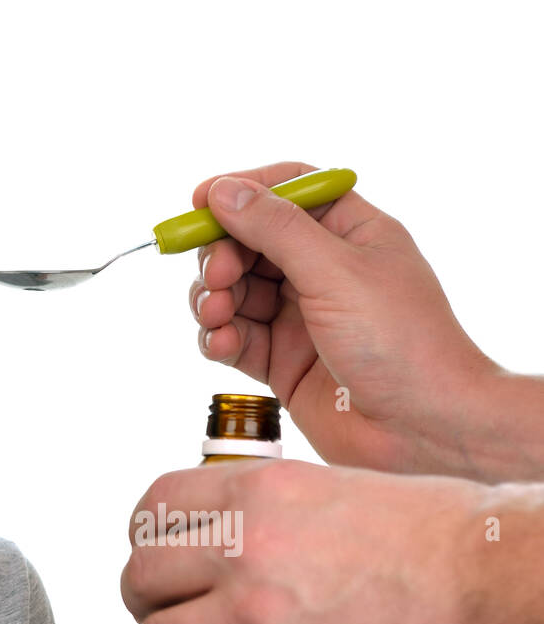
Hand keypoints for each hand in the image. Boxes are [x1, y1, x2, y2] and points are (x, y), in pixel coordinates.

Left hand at [120, 459, 530, 623]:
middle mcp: (242, 548)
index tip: (148, 557)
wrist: (490, 577)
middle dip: (138, 603)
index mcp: (253, 492)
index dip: (141, 536)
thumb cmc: (432, 530)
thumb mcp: (332, 486)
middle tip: (154, 616)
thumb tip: (246, 537)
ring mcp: (259, 615)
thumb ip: (275, 510)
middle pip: (140, 576)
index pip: (155, 507)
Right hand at [188, 160, 497, 475]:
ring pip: (233, 290)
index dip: (241, 191)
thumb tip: (222, 191)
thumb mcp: (336, 271)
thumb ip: (274, 228)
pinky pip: (235, 336)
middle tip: (216, 277)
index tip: (198, 204)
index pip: (287, 191)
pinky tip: (222, 344)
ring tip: (214, 316)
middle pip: (248, 241)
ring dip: (212, 298)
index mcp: (349, 233)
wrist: (425, 432)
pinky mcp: (282, 361)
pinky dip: (218, 337)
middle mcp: (322, 269)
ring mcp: (299, 316)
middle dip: (221, 254)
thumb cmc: (402, 343)